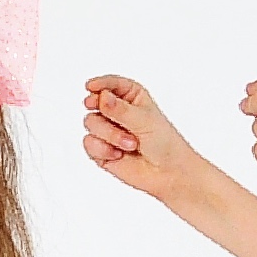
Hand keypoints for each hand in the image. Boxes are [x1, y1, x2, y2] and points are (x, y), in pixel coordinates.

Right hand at [81, 74, 214, 202]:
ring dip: (110, 135)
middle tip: (103, 110)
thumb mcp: (144, 120)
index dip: (100, 84)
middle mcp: (117, 111)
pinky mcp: (101, 149)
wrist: (167, 173)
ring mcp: (108, 130)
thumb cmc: (164, 143)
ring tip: (130, 144)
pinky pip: (89, 143)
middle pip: (95, 102)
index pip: (111, 84)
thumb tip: (102, 98)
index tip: (90, 87)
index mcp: (131, 97)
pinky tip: (118, 154)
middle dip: (104, 112)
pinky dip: (103, 150)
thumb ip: (120, 109)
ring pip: (91, 123)